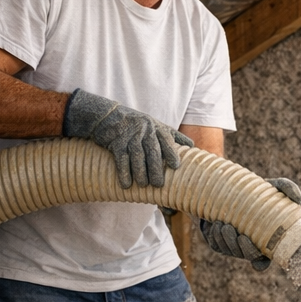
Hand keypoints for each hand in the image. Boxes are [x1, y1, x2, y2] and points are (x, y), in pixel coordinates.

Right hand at [63, 89, 192, 187]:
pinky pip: (121, 158)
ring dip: (140, 172)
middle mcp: (145, 131)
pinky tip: (126, 184)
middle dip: (156, 168)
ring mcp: (130, 136)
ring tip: (144, 185)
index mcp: (157, 128)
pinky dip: (124, 172)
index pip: (167, 141)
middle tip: (159, 184)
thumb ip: (173, 135)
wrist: (107, 116)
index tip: (176, 166)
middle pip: (152, 151)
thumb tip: (193, 146)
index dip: (171, 153)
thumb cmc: (138, 124)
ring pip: (137, 156)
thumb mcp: (156, 125)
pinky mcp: (116, 141)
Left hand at [199, 177, 300, 271]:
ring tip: (224, 226)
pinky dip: (215, 237)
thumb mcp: (272, 186)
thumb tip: (299, 199)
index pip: (264, 261)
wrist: (227, 187)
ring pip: (229, 250)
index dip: (261, 264)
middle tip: (238, 235)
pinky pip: (216, 245)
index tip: (259, 258)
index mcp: (266, 240)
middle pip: (246, 256)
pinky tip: (216, 225)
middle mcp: (250, 246)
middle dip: (241, 249)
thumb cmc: (255, 190)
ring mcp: (232, 245)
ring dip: (225, 241)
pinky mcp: (217, 240)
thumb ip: (287, 188)